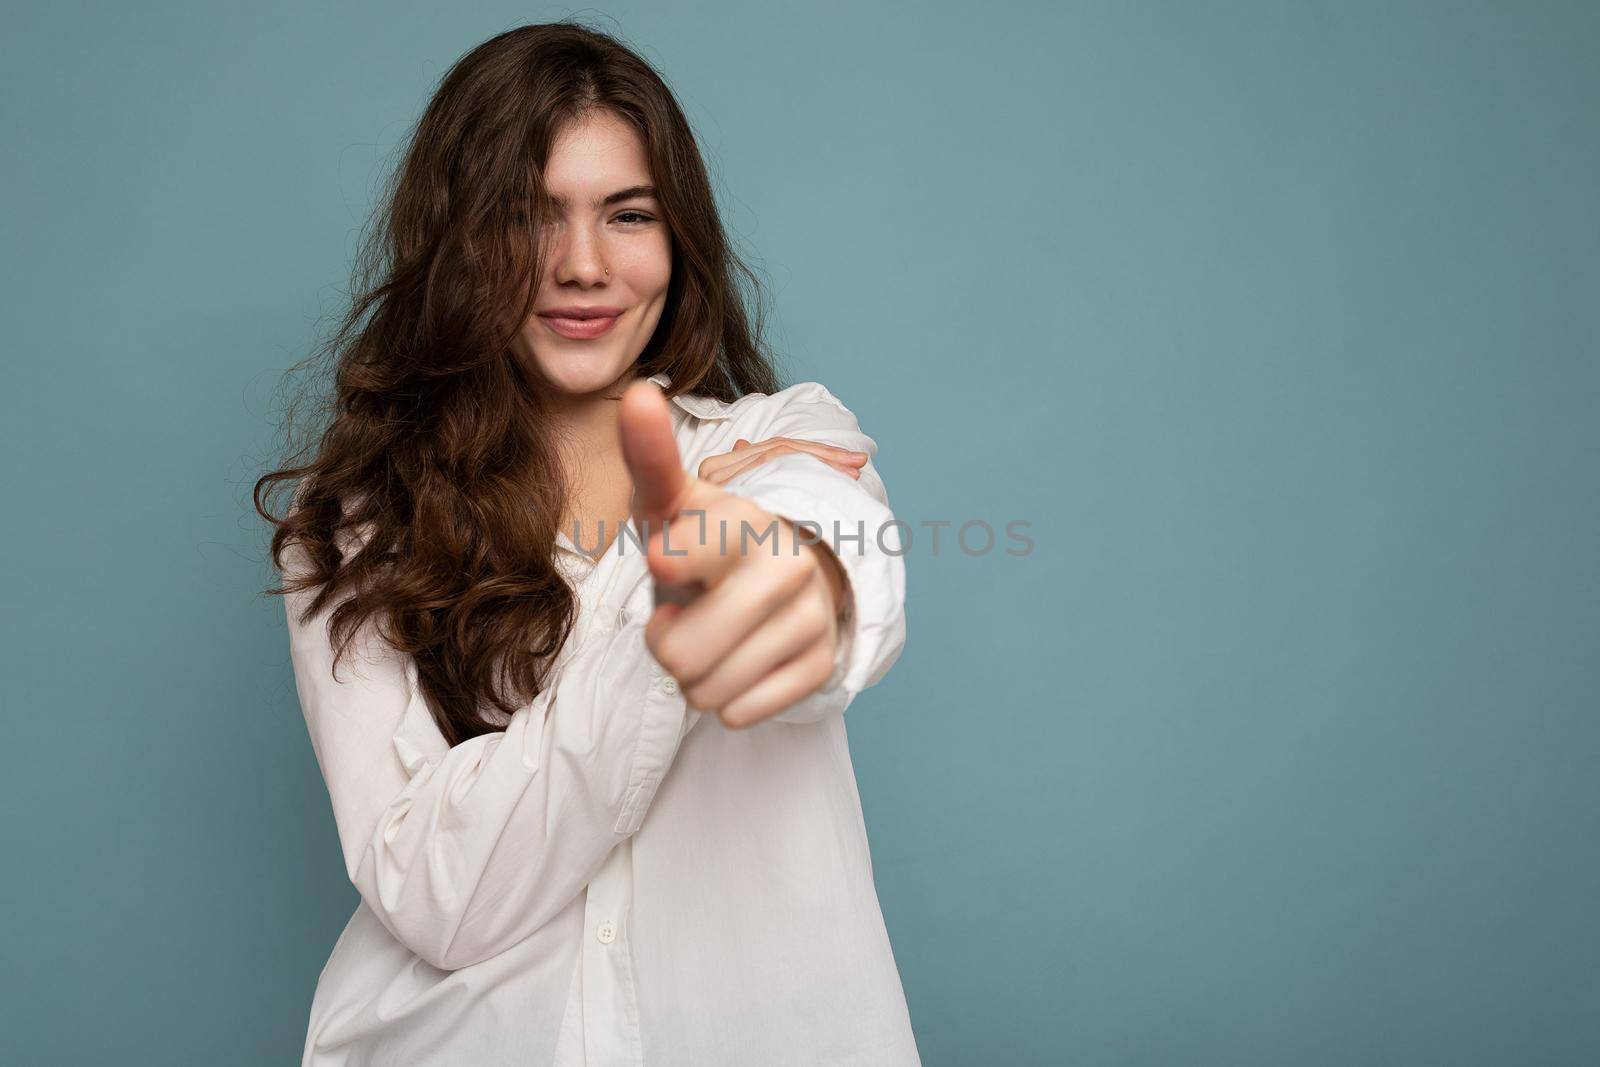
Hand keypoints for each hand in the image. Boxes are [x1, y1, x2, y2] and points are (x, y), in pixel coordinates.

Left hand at [620, 379, 847, 728]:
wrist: (780, 573)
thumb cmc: (707, 538)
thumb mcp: (672, 500)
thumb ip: (649, 454)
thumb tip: (639, 392)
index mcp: (746, 520)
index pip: (672, 560)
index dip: (664, 566)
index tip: (665, 557)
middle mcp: (788, 564)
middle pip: (679, 655)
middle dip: (667, 646)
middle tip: (686, 614)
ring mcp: (812, 616)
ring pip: (707, 691)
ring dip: (696, 676)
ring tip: (715, 635)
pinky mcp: (821, 664)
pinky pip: (738, 714)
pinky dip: (728, 698)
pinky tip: (743, 659)